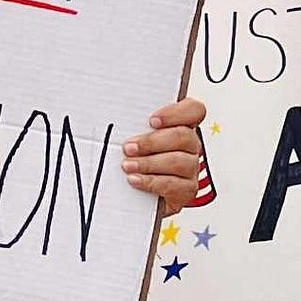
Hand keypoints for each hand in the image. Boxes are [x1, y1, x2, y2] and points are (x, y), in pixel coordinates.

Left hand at [123, 98, 203, 216]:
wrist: (133, 191)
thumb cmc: (131, 155)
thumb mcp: (130, 134)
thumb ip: (129, 123)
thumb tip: (107, 117)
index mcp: (179, 125)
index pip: (194, 110)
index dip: (177, 113)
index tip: (152, 121)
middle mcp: (189, 145)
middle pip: (184, 137)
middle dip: (152, 142)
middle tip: (128, 147)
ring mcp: (190, 167)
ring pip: (179, 161)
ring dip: (149, 163)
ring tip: (127, 165)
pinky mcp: (186, 189)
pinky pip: (175, 185)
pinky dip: (152, 182)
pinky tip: (135, 179)